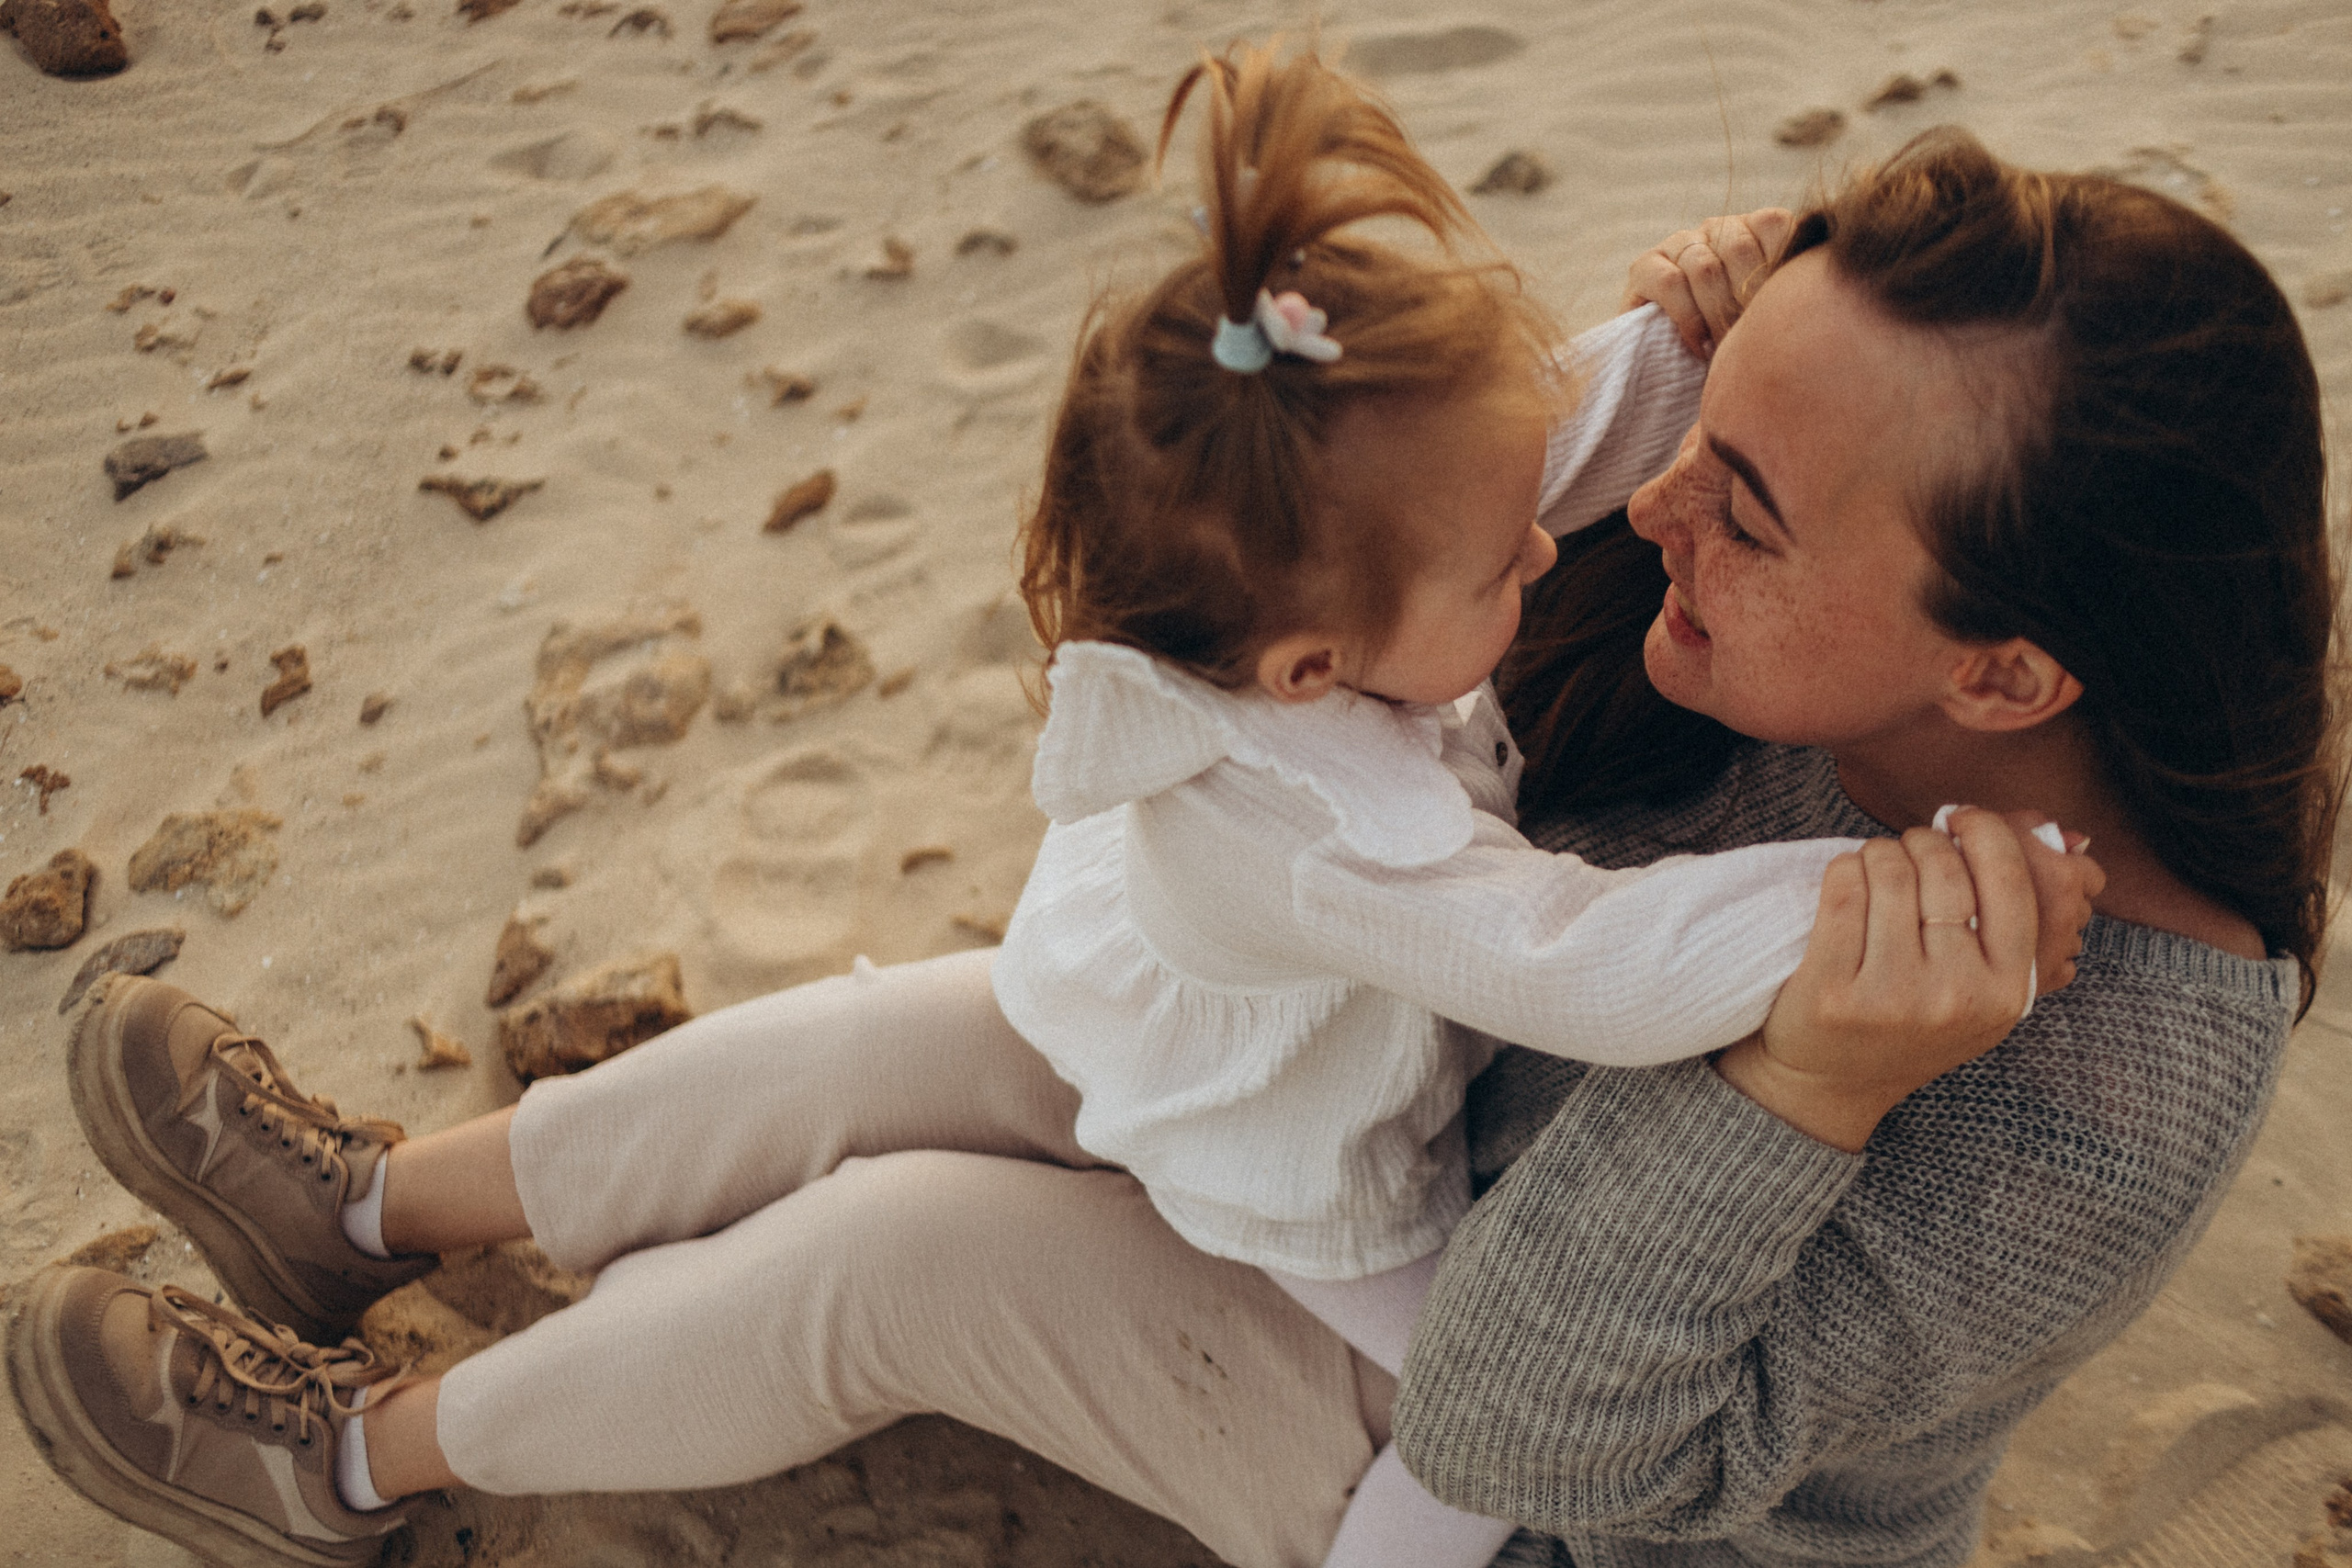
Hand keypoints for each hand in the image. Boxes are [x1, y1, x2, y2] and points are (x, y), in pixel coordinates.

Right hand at [1621, 208, 1793, 358]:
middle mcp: (1716, 229)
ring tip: (1725, 348)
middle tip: (1751, 339)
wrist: (1675, 369)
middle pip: (1738, 247)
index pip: (1774, 223)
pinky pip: (1670, 282)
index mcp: (1754, 230)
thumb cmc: (1738, 345)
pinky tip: (1698, 345)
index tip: (1777, 311)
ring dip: (1717, 315)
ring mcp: (1678, 243)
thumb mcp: (1772, 316)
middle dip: (1745, 301)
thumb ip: (1792, 294)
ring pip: (1704, 266)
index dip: (1777, 268)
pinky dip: (1688, 318)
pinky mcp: (1643, 266)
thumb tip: (1820, 286)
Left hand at [1716, 807, 2102, 1151]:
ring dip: (1879, 852)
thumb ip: (2007, 925)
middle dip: (1923, 841)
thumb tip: (2040, 827)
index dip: (1986, 833)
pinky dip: (1844, 868)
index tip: (1962, 818)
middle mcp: (1955, 995)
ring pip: (1890, 870)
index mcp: (2007, 991)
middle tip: (1909, 849)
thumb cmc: (1912, 1023)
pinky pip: (1842, 887)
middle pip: (1943, 868)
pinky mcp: (1832, 990)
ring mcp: (1892, 995)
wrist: (1832, 1083)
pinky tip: (1849, 882)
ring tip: (1877, 867)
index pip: (2010, 882)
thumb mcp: (1982, 993)